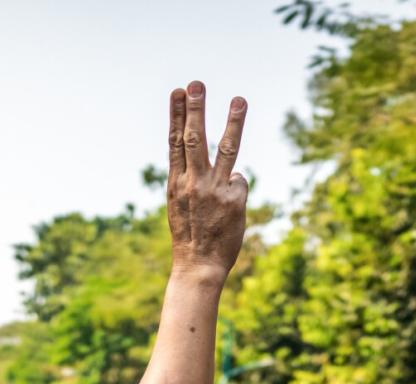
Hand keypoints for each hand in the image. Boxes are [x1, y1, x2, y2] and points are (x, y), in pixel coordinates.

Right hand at [167, 81, 248, 282]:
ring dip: (233, 121)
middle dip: (196, 109)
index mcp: (175, 183)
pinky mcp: (233, 201)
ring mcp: (213, 191)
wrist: (197, 267)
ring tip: (239, 99)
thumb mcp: (178, 205)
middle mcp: (192, 183)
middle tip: (197, 84)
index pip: (175, 142)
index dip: (176, 115)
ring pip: (226, 149)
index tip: (177, 92)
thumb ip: (189, 180)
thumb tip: (219, 162)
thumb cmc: (190, 237)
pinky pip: (240, 182)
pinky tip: (230, 205)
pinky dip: (236, 187)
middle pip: (195, 138)